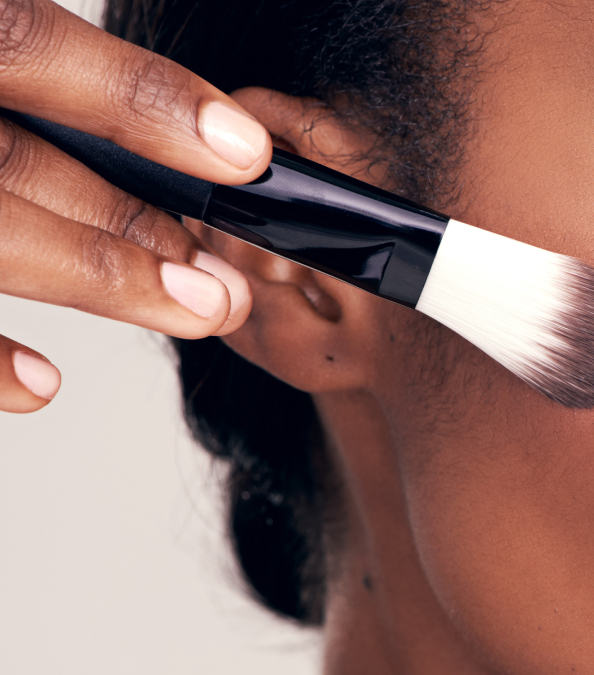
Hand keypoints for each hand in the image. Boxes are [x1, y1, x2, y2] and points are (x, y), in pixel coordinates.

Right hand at [0, 0, 268, 412]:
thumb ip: (12, 57)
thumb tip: (162, 122)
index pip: (16, 46)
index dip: (133, 96)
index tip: (243, 151)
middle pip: (3, 163)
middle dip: (129, 222)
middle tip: (230, 274)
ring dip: (86, 278)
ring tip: (193, 312)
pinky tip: (42, 383)